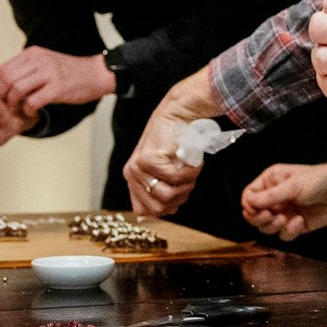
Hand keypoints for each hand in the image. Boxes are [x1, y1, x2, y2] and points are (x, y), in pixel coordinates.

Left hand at [0, 45, 115, 114]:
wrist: (97, 74)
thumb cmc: (70, 72)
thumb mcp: (45, 63)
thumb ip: (26, 69)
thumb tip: (2, 84)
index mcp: (33, 53)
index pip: (2, 69)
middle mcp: (39, 60)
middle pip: (6, 79)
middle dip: (0, 97)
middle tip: (2, 108)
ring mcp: (49, 73)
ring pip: (17, 90)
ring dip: (13, 104)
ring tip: (17, 111)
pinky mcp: (58, 88)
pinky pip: (33, 101)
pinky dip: (27, 110)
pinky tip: (31, 113)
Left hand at [122, 70, 221, 215]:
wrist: (178, 113)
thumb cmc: (176, 141)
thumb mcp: (165, 168)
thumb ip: (160, 189)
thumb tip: (162, 213)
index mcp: (133, 178)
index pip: (145, 211)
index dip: (167, 208)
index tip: (179, 194)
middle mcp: (132, 174)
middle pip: (159, 209)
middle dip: (180, 198)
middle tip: (188, 181)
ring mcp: (139, 167)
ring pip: (168, 196)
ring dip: (187, 186)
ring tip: (191, 170)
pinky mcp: (149, 160)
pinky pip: (176, 179)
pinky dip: (191, 173)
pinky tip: (194, 162)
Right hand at [241, 142, 326, 240]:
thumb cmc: (321, 179)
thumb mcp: (293, 186)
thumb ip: (270, 196)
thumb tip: (249, 203)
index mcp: (271, 182)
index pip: (249, 197)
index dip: (250, 206)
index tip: (260, 210)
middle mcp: (276, 197)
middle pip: (254, 215)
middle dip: (260, 219)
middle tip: (271, 216)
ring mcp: (285, 211)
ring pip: (267, 228)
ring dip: (274, 227)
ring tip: (285, 219)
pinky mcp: (296, 225)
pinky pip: (284, 235)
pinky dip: (290, 231)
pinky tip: (300, 221)